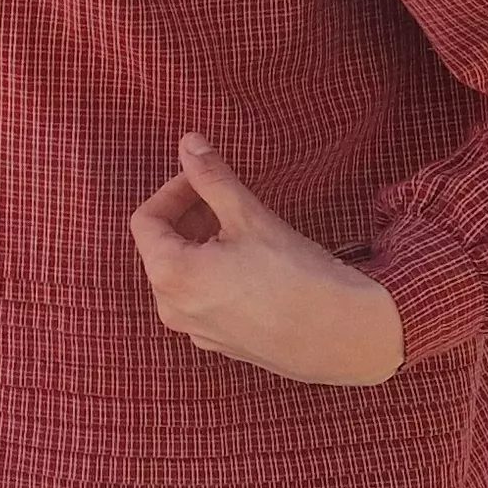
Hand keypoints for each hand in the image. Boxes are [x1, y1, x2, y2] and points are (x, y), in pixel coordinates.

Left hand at [127, 135, 403, 386]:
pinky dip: (213, 274)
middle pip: (160, 248)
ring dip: (200, 244)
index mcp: (169, 276)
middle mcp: (172, 309)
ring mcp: (196, 332)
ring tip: (240, 229)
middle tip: (224, 198)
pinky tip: (251, 266)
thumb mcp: (248, 216)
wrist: (343, 335)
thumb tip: (188, 143)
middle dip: (187, 216)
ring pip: (181, 275)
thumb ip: (212, 178)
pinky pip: (202, 299)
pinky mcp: (221, 344)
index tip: (203, 178)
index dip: (172, 191)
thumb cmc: (295, 274)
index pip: (145, 220)